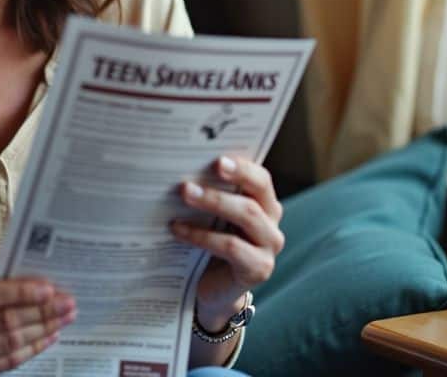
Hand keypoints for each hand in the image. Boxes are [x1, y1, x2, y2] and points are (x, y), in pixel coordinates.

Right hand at [0, 276, 75, 376]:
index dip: (21, 292)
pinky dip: (30, 350)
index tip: (50, 288)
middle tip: (69, 303)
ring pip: (8, 344)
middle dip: (42, 312)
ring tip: (63, 319)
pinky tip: (48, 338)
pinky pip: (5, 363)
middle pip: (3, 322)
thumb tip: (34, 287)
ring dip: (42, 331)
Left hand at [170, 155, 284, 328]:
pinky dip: (202, 235)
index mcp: (263, 203)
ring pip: (248, 215)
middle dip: (227, 179)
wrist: (211, 289)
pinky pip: (231, 246)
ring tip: (184, 193)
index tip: (217, 158)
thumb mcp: (209, 216)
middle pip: (256, 193)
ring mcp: (269, 246)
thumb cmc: (207, 244)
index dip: (242, 166)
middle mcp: (271, 222)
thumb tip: (175, 166)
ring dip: (214, 201)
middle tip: (197, 172)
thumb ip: (206, 193)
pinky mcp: (259, 269)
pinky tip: (178, 229)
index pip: (260, 178)